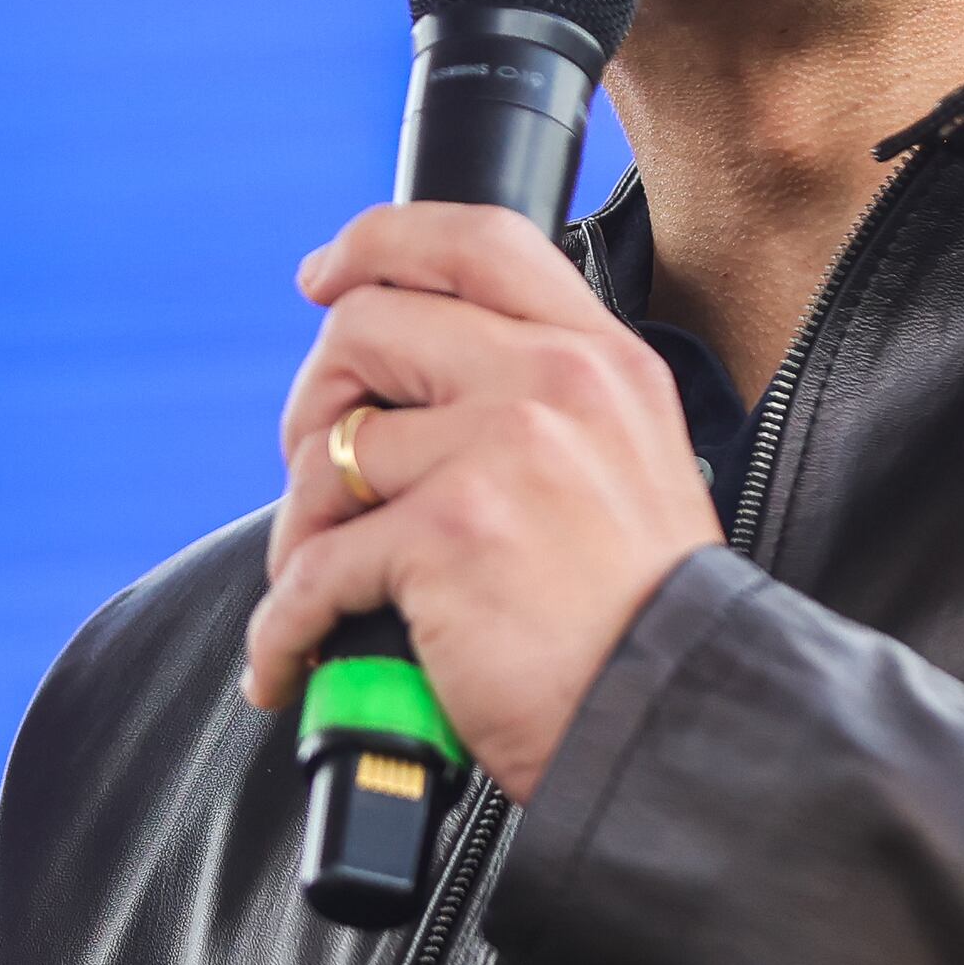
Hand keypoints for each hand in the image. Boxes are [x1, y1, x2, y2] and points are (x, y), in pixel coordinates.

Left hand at [241, 201, 721, 798]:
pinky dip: (285, 624)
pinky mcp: (448, 535)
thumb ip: (545, 400)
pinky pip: (314, 563)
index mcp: (601, 359)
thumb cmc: (640, 620)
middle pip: (369, 326)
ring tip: (320, 584)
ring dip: (303, 526)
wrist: (678, 722)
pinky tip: (293, 656)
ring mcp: (500, 453)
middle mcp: (554, 384)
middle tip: (318, 472)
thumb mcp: (630, 463)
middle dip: (316, 403)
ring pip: (329, 447)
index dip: (378, 243)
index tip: (324, 275)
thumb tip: (411, 381)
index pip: (476, 241)